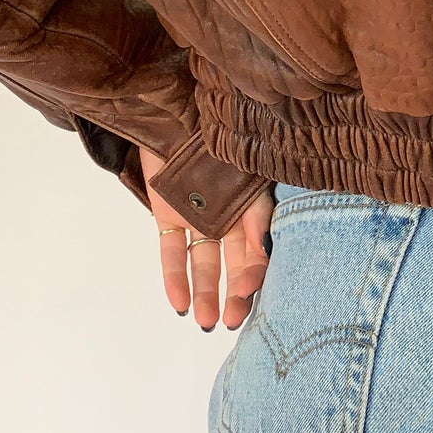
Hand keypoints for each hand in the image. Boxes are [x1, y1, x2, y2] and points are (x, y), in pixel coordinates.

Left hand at [138, 146, 274, 330]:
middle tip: (231, 321)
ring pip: (205, 264)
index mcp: (254, 205)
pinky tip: (178, 304)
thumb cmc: (215, 135)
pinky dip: (174, 277)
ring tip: (205, 321)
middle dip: (235, 294)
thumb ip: (257, 212)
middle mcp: (229, 216)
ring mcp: (199, 218)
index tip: (247, 291)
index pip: (258, 249)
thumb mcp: (246, 174)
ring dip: (206, 293)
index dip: (255, 273)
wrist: (170, 111)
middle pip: (234, 263)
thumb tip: (263, 253)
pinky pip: (173, 253)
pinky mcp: (169, 217)